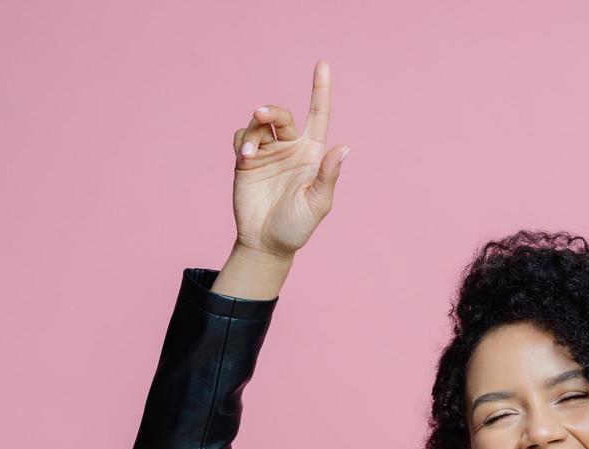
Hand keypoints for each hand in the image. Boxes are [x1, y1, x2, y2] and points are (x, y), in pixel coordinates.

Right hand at [230, 59, 350, 259]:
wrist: (266, 243)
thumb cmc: (297, 227)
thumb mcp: (318, 204)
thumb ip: (328, 176)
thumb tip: (345, 148)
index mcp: (313, 154)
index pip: (318, 115)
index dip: (321, 89)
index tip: (323, 64)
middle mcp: (290, 148)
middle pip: (281, 114)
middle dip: (271, 109)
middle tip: (260, 114)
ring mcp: (268, 153)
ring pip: (258, 124)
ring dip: (253, 132)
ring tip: (250, 155)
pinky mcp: (247, 160)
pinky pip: (242, 137)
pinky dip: (243, 141)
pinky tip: (245, 159)